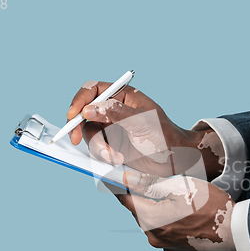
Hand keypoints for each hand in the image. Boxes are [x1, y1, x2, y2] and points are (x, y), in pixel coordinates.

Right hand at [67, 81, 224, 179]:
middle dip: (79, 127)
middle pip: (84, 113)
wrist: (176, 160)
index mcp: (123, 96)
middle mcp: (114, 110)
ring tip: (114, 157)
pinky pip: (97, 148)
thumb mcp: (141, 122)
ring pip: (89, 134)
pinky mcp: (112, 145)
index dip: (79, 101)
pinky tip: (118, 160)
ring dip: (97, 147)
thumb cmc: (165, 136)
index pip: (93, 90)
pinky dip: (103, 155)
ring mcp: (112, 128)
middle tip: (74, 139)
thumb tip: (88, 109)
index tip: (73, 116)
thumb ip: (115, 113)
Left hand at [117, 170, 238, 250]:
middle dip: (146, 197)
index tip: (118, 176)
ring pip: (155, 222)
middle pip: (141, 211)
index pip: (125, 199)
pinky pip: (168, 232)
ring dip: (161, 210)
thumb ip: (149, 184)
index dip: (121, 185)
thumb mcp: (179, 187)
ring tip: (182, 200)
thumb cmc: (210, 206)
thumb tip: (126, 178)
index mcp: (150, 219)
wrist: (237, 234)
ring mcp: (166, 246)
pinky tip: (189, 215)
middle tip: (160, 183)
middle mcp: (153, 237)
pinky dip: (173, 222)